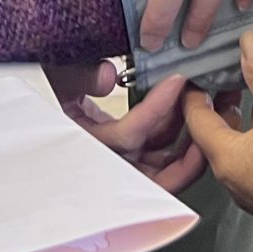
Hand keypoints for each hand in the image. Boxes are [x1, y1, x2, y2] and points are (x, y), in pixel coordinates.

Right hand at [44, 61, 207, 193]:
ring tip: (203, 111)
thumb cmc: (54, 88)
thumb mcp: (60, 76)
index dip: (154, 109)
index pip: (126, 136)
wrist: (46, 102)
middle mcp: (105, 163)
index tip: (176, 82)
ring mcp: (121, 164)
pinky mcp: (132, 157)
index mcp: (82, 144)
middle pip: (153, 176)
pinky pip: (161, 159)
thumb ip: (81, 76)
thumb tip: (108, 78)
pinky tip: (189, 112)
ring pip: (163, 171)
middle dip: (186, 152)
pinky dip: (179, 140)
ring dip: (187, 144)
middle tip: (206, 116)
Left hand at [184, 32, 252, 251]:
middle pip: (220, 131)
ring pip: (247, 142)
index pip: (196, 119)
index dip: (194, 92)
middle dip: (224, 100)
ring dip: (251, 113)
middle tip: (230, 74)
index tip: (196, 73)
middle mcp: (239, 177)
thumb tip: (250, 46)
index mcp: (226, 160)